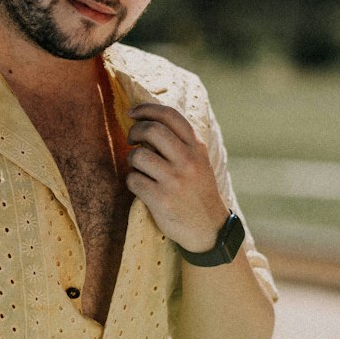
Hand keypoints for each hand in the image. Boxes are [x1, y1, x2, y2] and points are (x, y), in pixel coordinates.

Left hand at [125, 103, 227, 253]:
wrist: (208, 229)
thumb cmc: (196, 190)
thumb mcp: (198, 161)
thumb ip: (179, 141)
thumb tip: (145, 120)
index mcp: (196, 147)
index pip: (170, 115)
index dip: (146, 109)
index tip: (132, 112)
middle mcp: (187, 160)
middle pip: (151, 130)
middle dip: (134, 131)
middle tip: (131, 139)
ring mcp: (174, 180)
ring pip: (137, 155)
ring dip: (131, 159)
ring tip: (139, 167)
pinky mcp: (161, 199)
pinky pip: (133, 180)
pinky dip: (132, 181)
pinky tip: (141, 186)